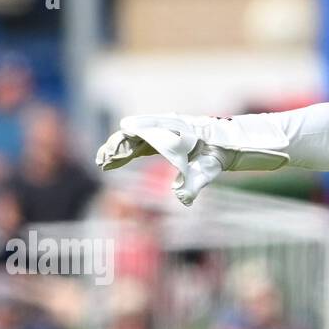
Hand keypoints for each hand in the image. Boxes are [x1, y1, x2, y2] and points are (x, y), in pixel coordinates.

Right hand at [96, 114, 228, 205]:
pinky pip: (140, 143)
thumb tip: (183, 200)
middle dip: (116, 147)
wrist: (227, 143)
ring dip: (118, 149)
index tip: (111, 154)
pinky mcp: (161, 139)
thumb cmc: (216, 154)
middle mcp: (163, 128)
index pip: (141, 133)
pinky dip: (127, 151)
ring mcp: (161, 132)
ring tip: (103, 163)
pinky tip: (117, 160)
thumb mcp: (208, 169)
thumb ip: (195, 183)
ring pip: (134, 139)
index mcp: (171, 131)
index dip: (125, 143)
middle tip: (101, 162)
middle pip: (133, 135)